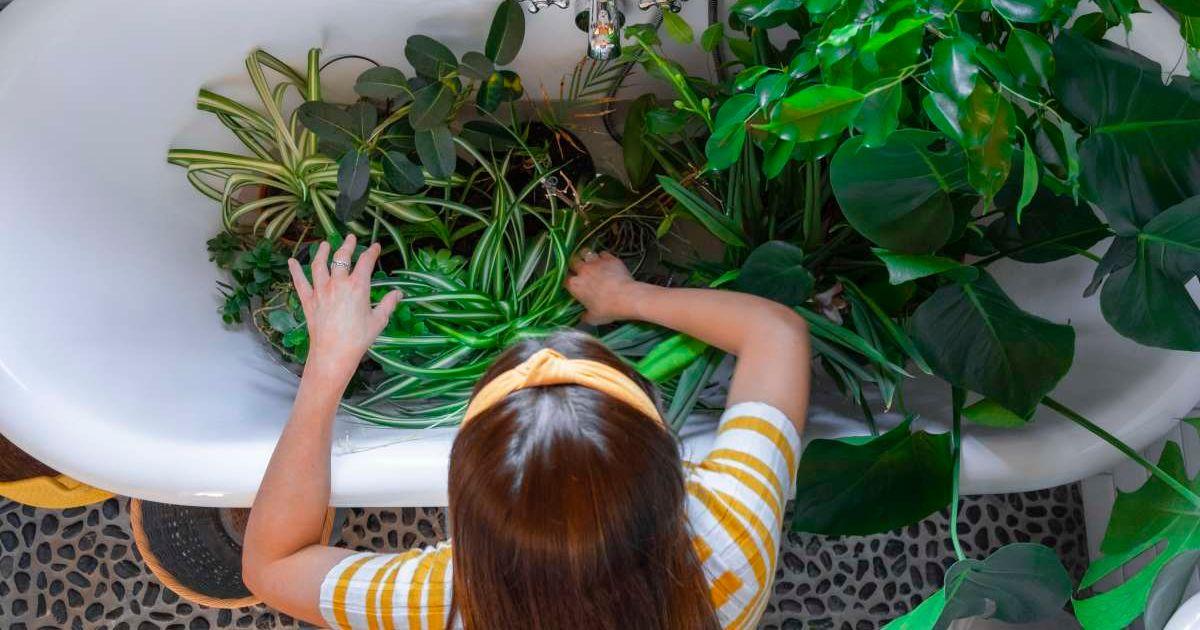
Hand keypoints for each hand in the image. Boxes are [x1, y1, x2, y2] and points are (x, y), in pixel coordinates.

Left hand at [287, 234, 402, 379]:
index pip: (366, 262)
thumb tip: (398, 293)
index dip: (371, 252)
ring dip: (322, 252)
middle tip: (349, 237)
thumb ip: (388, 304)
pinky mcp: (308, 300)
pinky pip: (300, 282)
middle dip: (346, 245)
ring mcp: (320, 290)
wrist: (333, 353)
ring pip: (319, 265)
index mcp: (357, 286)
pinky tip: (291, 261)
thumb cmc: (359, 338)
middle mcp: (338, 283)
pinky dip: (295, 271)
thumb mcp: (378, 321)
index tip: (375, 247)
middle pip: (341, 257)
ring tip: (324, 244)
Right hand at [565, 250, 642, 324]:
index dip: (567, 279)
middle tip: (578, 268)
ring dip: (586, 256)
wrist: (627, 297)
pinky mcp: (610, 259)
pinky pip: (602, 253)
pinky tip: (605, 261)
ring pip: (585, 252)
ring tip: (589, 260)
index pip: (564, 278)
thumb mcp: (594, 318)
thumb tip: (583, 317)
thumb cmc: (608, 309)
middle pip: (572, 260)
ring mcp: (596, 262)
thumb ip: (585, 316)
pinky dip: (602, 257)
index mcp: (575, 285)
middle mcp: (583, 270)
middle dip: (574, 263)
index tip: (571, 283)